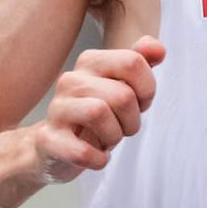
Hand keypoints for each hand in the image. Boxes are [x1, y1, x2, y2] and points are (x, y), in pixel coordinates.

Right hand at [32, 39, 164, 180]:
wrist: (57, 147)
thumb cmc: (98, 115)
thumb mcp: (123, 86)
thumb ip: (140, 63)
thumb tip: (158, 48)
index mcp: (90, 62)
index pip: (133, 62)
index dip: (146, 90)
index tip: (137, 103)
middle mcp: (70, 80)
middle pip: (122, 95)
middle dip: (132, 120)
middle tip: (121, 128)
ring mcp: (57, 108)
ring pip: (99, 113)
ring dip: (114, 136)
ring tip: (106, 139)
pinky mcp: (48, 138)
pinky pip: (83, 151)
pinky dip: (98, 159)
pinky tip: (96, 156)